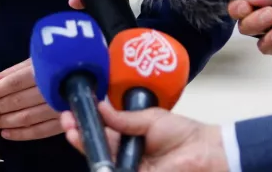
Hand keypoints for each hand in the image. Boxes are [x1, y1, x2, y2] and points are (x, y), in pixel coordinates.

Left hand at [0, 59, 60, 140]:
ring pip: (27, 117)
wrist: (90, 71)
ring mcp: (59, 106)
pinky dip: (22, 134)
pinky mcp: (65, 120)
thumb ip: (12, 71)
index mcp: (44, 70)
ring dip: (7, 122)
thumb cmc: (60, 62)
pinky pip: (41, 131)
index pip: (14, 83)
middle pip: (18, 101)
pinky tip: (8, 134)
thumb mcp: (37, 59)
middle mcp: (52, 89)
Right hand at [61, 101, 227, 171]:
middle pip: (97, 146)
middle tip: (67, 120)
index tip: (74, 111)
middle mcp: (126, 155)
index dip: (88, 122)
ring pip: (101, 160)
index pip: (103, 131)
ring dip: (84, 145)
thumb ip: (124, 118)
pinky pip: (113, 170)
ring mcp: (130, 167)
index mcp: (131, 138)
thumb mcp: (150, 119)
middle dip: (79, 133)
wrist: (204, 153)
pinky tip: (90, 153)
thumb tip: (101, 106)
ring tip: (72, 131)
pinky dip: (100, 163)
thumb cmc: (183, 134)